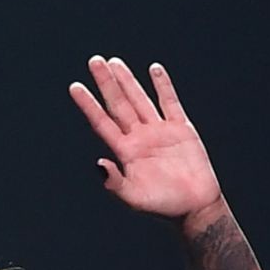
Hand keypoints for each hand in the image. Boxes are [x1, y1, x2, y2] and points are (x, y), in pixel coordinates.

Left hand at [68, 56, 221, 221]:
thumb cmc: (163, 207)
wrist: (194, 208)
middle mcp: (139, 138)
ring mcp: (159, 131)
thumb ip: (115, 183)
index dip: (89, 105)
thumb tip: (99, 164)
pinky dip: (162, 86)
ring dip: (127, 80)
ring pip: (139, 99)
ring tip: (114, 62)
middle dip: (106, 83)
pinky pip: (169, 102)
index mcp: (125, 152)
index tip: (75, 87)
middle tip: (94, 61)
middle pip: (118, 105)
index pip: (102, 123)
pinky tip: (154, 69)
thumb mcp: (134, 199)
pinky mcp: (180, 129)